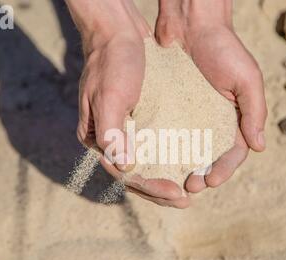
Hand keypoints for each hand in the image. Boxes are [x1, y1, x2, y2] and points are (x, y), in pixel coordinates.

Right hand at [66, 0, 189, 207]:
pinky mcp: (138, 119)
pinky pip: (153, 145)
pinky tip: (185, 163)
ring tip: (189, 188)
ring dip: (165, 177)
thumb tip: (124, 168)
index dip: (150, 188)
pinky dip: (167, 157)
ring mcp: (123, 129)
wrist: (118, 32)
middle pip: (135, 174)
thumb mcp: (109, 95)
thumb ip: (111, 133)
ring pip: (145, 163)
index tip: (178, 194)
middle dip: (159, 190)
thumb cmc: (111, 62)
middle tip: (186, 200)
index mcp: (97, 138)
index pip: (124, 173)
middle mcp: (110, 138)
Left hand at [155, 0, 266, 192]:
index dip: (224, 169)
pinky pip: (168, 133)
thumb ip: (254, 112)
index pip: (233, 152)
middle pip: (209, 157)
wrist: (190, 23)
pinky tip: (157, 160)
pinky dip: (166, 149)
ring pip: (188, 150)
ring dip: (182, 167)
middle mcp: (212, 121)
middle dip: (202, 173)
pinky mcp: (170, 108)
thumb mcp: (246, 79)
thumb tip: (259, 148)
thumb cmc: (223, 48)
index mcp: (234, 117)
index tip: (211, 180)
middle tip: (190, 185)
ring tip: (174, 179)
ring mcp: (190, 116)